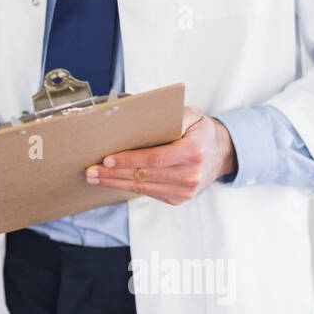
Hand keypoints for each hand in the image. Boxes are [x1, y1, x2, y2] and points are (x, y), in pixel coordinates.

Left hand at [84, 106, 236, 205]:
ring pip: (143, 188)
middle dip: (114, 174)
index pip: (155, 158)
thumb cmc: (199, 131)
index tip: (108, 159)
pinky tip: (113, 182)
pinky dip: (129, 188)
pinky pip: (149, 194)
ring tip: (96, 177)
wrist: (221, 154)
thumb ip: (168, 115)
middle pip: (144, 176)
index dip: (129, 160)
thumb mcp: (190, 115)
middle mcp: (191, 175)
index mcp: (193, 152)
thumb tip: (135, 115)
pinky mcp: (179, 198)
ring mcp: (186, 190)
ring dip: (116, 183)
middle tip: (92, 170)